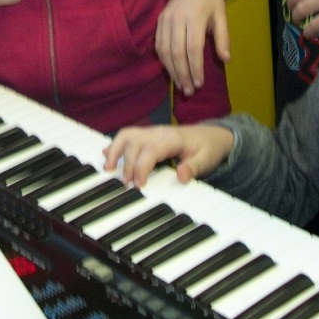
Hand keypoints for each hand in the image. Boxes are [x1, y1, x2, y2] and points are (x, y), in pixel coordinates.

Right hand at [103, 124, 235, 187]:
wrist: (213, 136)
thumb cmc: (208, 148)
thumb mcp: (207, 160)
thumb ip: (194, 168)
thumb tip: (181, 176)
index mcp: (172, 138)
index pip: (150, 150)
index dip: (142, 167)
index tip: (138, 186)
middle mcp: (158, 132)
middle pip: (134, 143)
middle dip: (127, 164)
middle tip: (126, 185)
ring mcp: (152, 132)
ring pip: (127, 135)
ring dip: (115, 150)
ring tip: (108, 169)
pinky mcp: (148, 135)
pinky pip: (128, 135)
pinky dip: (115, 144)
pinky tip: (106, 155)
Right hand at [155, 0, 228, 96]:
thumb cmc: (213, 0)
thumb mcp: (222, 17)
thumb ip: (223, 38)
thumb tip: (225, 60)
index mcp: (195, 17)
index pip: (193, 48)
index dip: (195, 68)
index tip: (199, 84)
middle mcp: (177, 18)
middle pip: (176, 52)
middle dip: (182, 74)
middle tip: (188, 91)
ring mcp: (166, 19)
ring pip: (164, 50)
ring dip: (171, 70)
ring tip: (179, 85)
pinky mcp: (159, 20)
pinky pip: (158, 44)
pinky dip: (163, 60)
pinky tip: (171, 70)